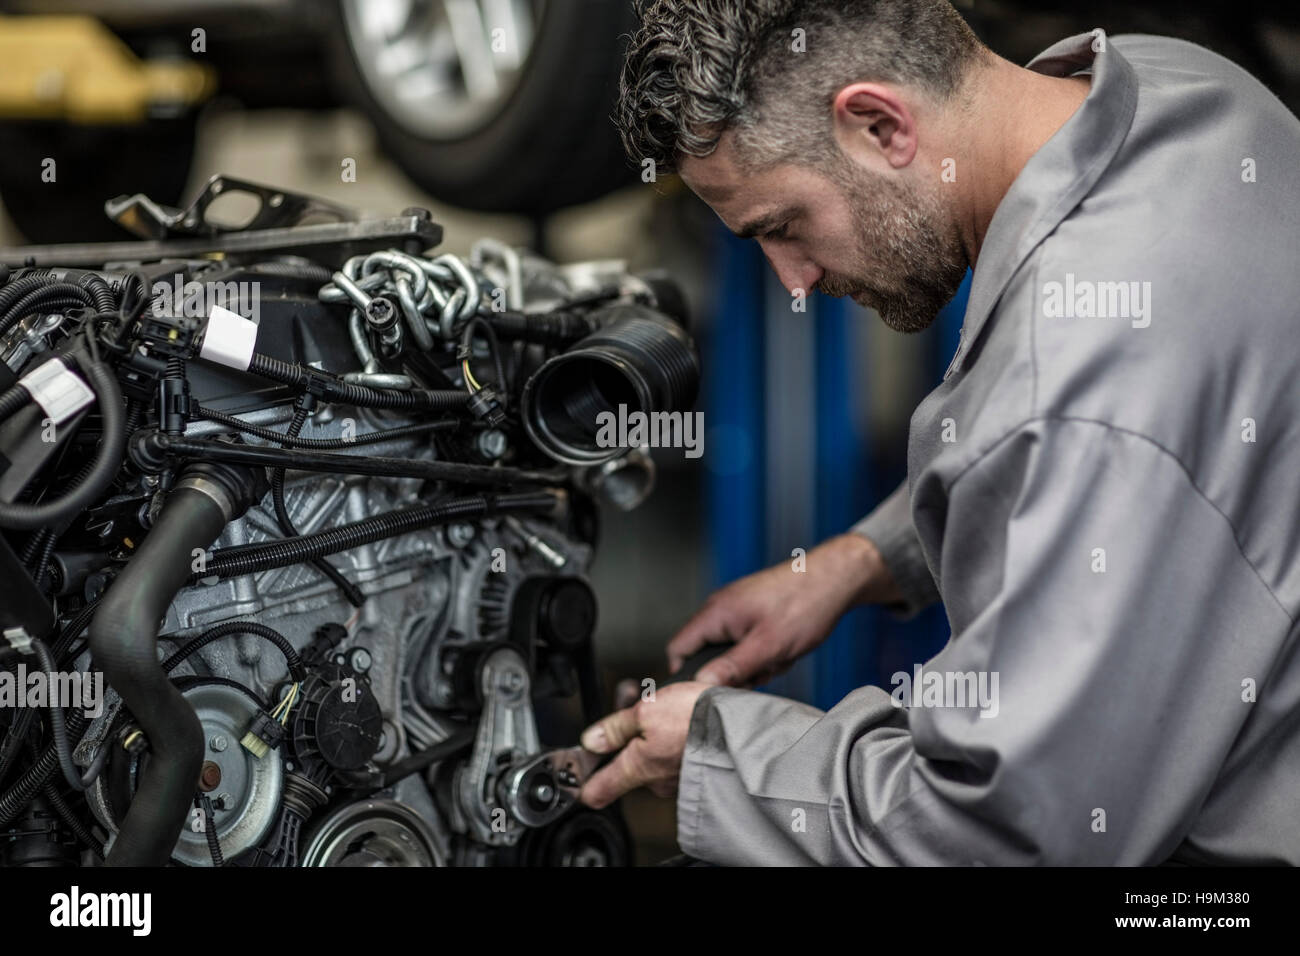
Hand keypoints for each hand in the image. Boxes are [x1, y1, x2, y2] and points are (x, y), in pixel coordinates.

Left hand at [577, 681, 709, 807]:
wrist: (743, 724)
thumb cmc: (698, 718)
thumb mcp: (646, 710)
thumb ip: (615, 727)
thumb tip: (591, 741)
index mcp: (637, 767)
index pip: (598, 790)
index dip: (584, 783)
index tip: (577, 779)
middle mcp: (656, 781)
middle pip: (628, 762)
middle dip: (627, 734)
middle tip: (632, 702)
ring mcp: (678, 778)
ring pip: (653, 754)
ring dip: (651, 729)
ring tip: (661, 699)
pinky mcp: (696, 769)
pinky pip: (674, 753)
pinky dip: (672, 734)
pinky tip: (681, 713)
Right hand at [666, 533, 898, 687]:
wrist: (835, 578)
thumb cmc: (804, 604)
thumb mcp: (768, 646)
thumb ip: (732, 668)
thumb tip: (700, 686)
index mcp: (714, 613)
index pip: (677, 649)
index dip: (685, 675)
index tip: (708, 692)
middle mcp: (720, 609)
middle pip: (706, 655)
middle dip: (733, 672)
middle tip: (761, 672)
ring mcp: (737, 609)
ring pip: (731, 652)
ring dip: (754, 663)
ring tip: (779, 658)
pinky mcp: (754, 612)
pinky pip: (748, 642)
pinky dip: (765, 652)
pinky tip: (785, 649)